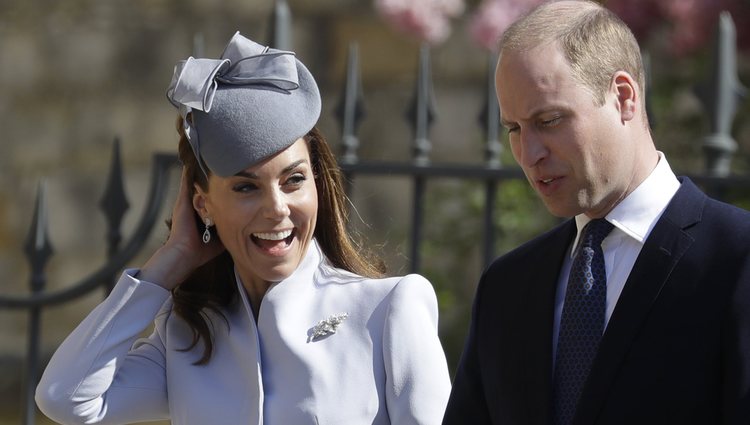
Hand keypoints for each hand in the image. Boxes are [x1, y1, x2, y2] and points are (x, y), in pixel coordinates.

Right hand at [139, 167, 224, 288]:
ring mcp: (186, 203)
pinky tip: (194, 161)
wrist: (185, 254)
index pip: (210, 199)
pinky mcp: (182, 201)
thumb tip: (246, 230)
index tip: (228, 180)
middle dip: (209, 178)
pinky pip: (186, 183)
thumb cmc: (201, 250)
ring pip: (194, 183)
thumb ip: (230, 231)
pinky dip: (190, 172)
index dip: (218, 190)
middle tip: (216, 163)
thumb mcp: (220, 238)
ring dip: (200, 172)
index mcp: (200, 215)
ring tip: (205, 157)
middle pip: (202, 189)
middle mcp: (192, 207)